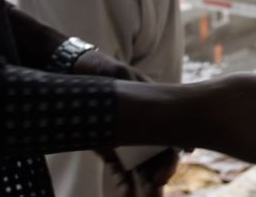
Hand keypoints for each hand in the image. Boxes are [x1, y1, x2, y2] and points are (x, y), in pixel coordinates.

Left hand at [70, 53, 179, 194]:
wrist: (74, 75)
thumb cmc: (101, 71)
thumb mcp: (119, 73)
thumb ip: (132, 82)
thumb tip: (145, 89)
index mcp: (152, 112)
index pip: (170, 135)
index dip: (175, 149)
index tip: (180, 159)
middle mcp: (144, 130)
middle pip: (157, 157)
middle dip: (161, 174)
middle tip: (159, 186)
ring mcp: (127, 142)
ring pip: (140, 168)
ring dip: (144, 184)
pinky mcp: (110, 150)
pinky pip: (119, 170)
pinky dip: (123, 182)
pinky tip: (126, 193)